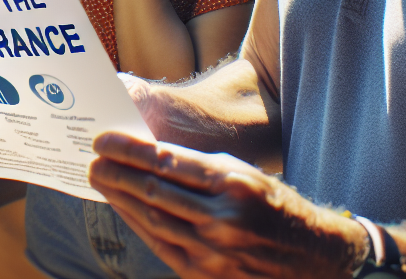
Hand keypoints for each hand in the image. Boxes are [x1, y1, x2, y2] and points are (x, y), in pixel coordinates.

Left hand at [89, 130, 365, 278]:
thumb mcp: (244, 174)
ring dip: (119, 198)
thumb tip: (148, 155)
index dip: (128, 150)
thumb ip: (198, 168)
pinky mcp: (205, 274)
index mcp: (232, 184)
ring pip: (151, 219)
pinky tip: (123, 208)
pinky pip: (160, 244)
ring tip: (100, 179)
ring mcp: (212, 251)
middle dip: (115, 173)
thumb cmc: (274, 206)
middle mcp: (221, 219)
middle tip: (92, 159)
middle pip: (152, 191)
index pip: (166, 162)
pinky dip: (136, 224)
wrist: (313, 256)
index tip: (103, 140)